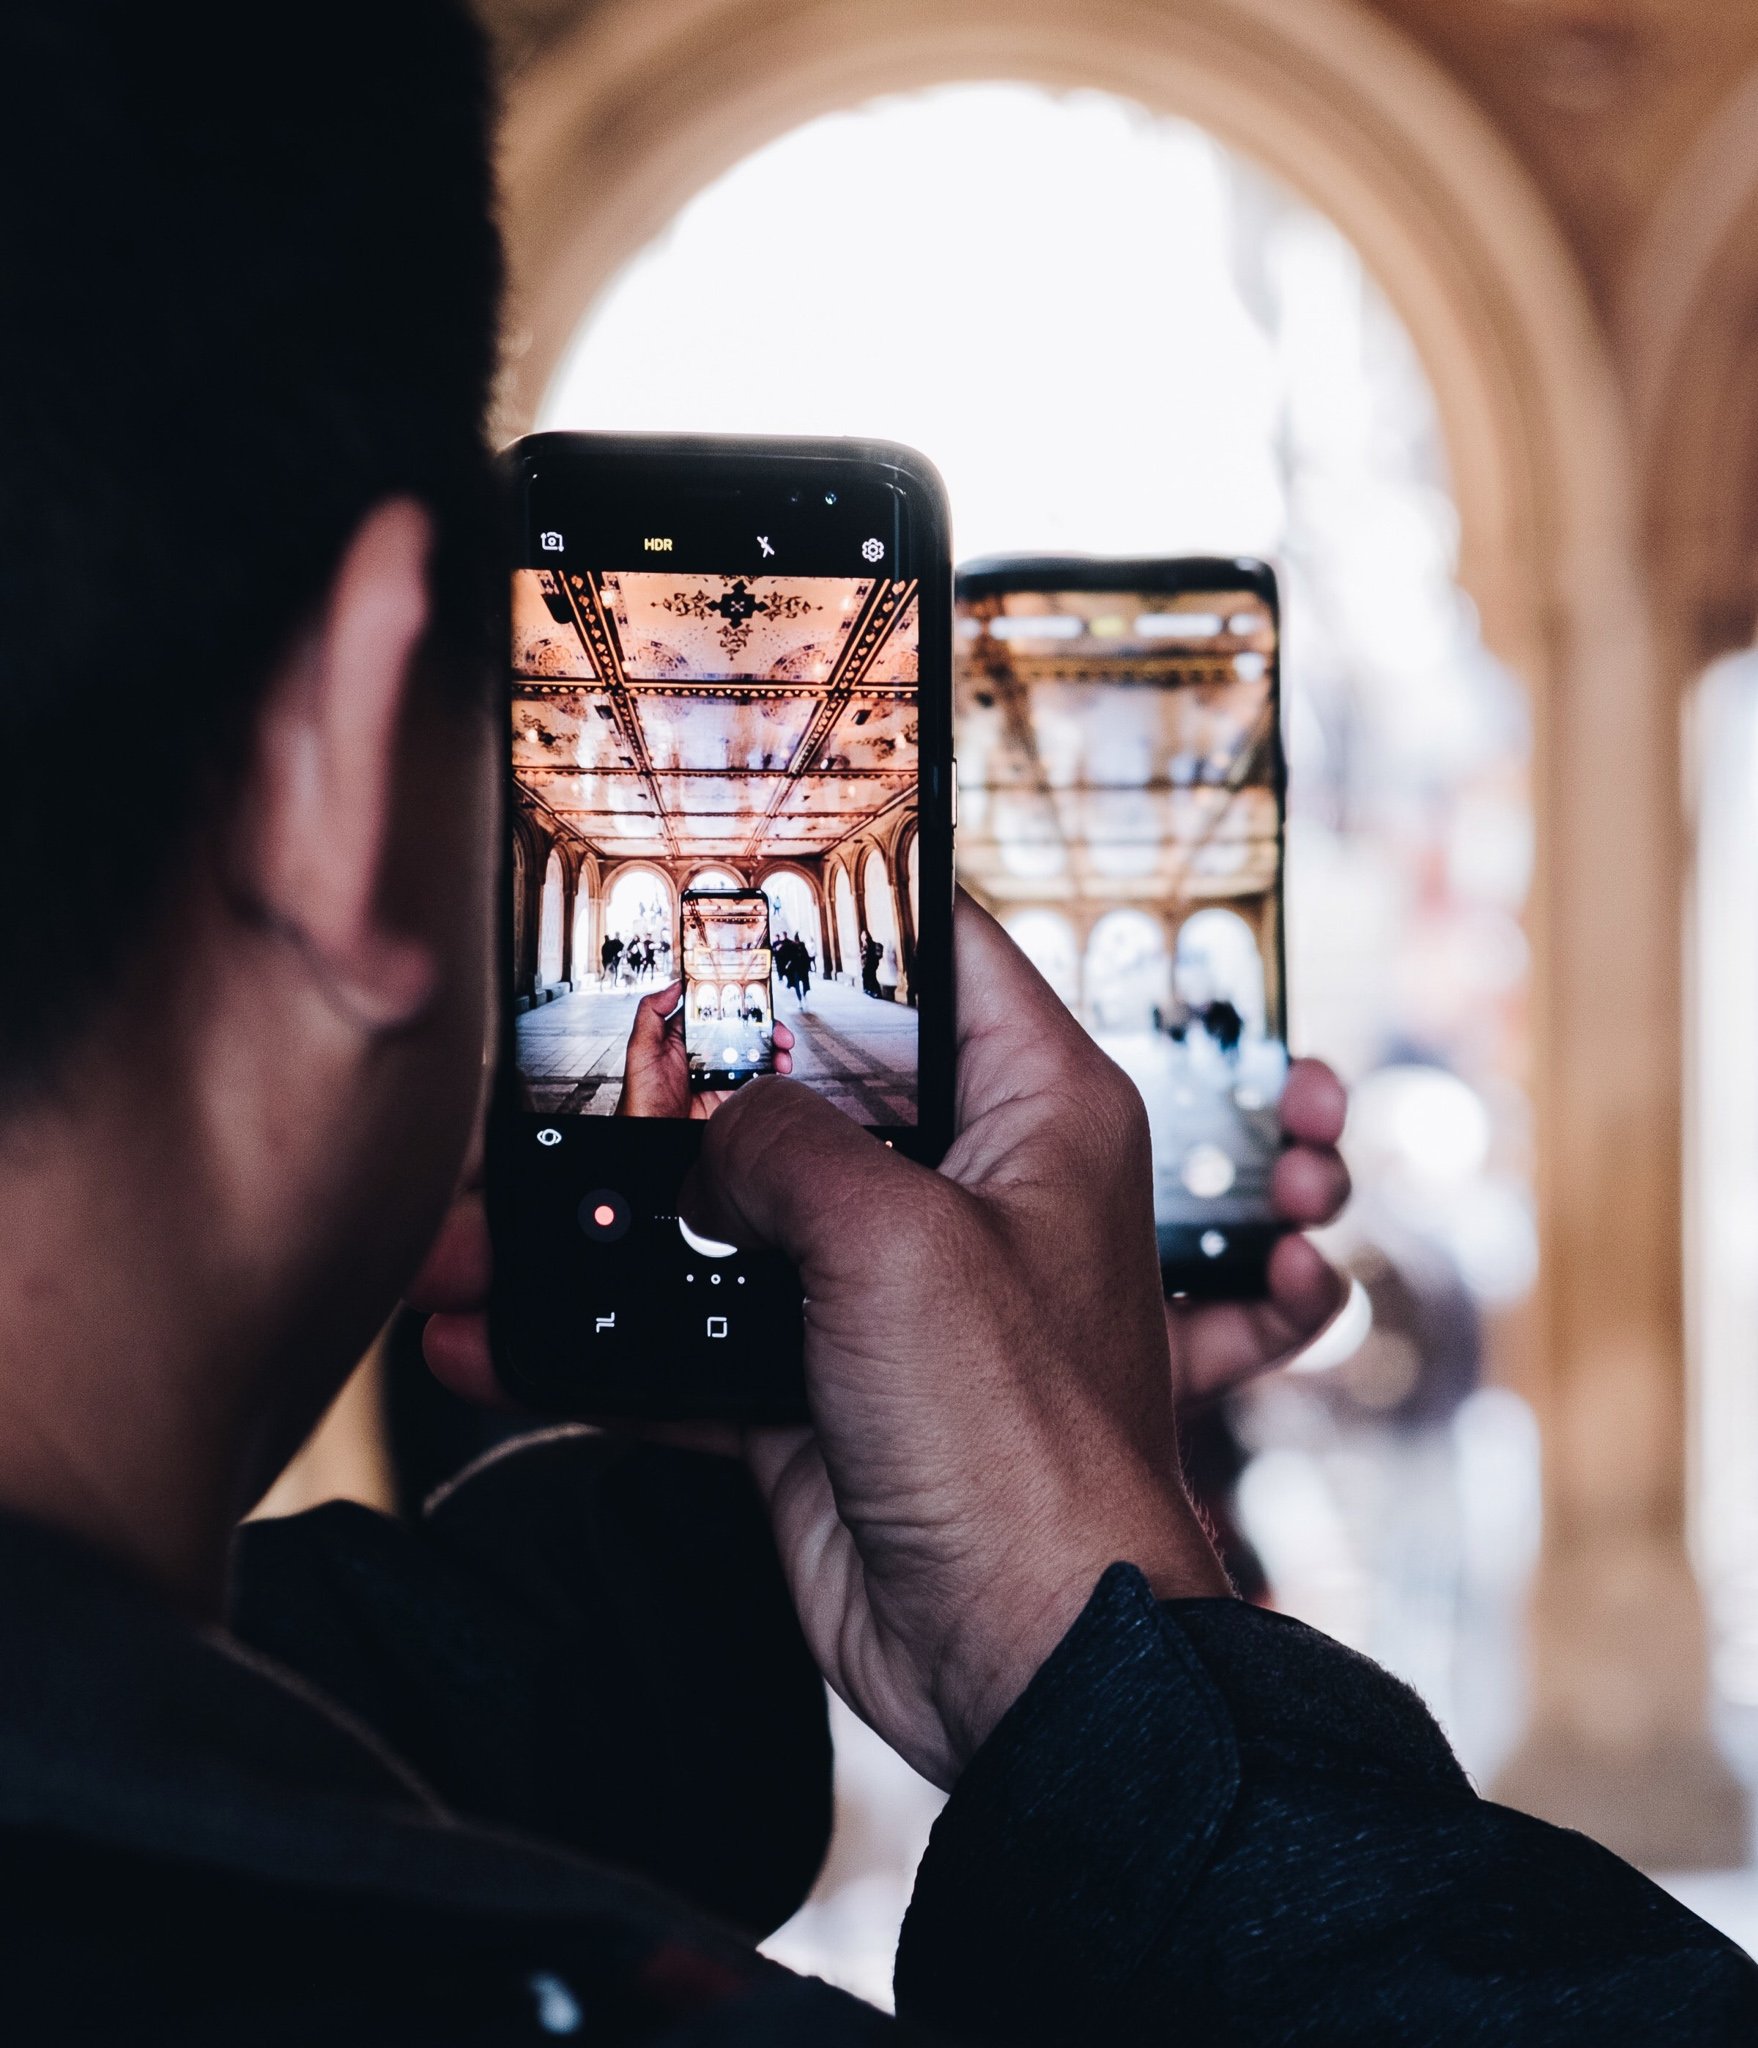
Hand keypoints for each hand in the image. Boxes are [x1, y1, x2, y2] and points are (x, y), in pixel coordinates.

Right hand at [410, 900, 1350, 1785]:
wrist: (1027, 1661)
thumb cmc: (1027, 1448)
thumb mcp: (901, 1244)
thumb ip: (787, 1147)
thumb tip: (715, 1126)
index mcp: (1037, 1114)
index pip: (943, 952)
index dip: (847, 904)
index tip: (735, 874)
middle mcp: (961, 1188)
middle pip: (802, 1083)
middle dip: (675, 1078)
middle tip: (563, 1052)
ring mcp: (881, 1289)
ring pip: (724, 1214)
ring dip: (605, 1222)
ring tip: (483, 1215)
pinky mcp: (813, 1386)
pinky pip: (687, 1336)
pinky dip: (595, 1338)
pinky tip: (491, 1333)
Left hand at [614, 979, 792, 1119]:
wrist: (657, 1140)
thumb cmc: (642, 1099)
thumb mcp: (640, 1050)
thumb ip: (652, 1014)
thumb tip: (675, 985)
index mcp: (686, 1038)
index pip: (715, 1012)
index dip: (736, 1002)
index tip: (754, 995)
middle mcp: (706, 1054)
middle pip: (742, 1030)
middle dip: (765, 1025)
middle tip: (778, 1030)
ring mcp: (721, 1074)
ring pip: (755, 1053)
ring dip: (774, 1048)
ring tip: (784, 1051)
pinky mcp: (732, 1095)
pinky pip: (757, 1080)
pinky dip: (774, 1073)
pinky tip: (778, 1070)